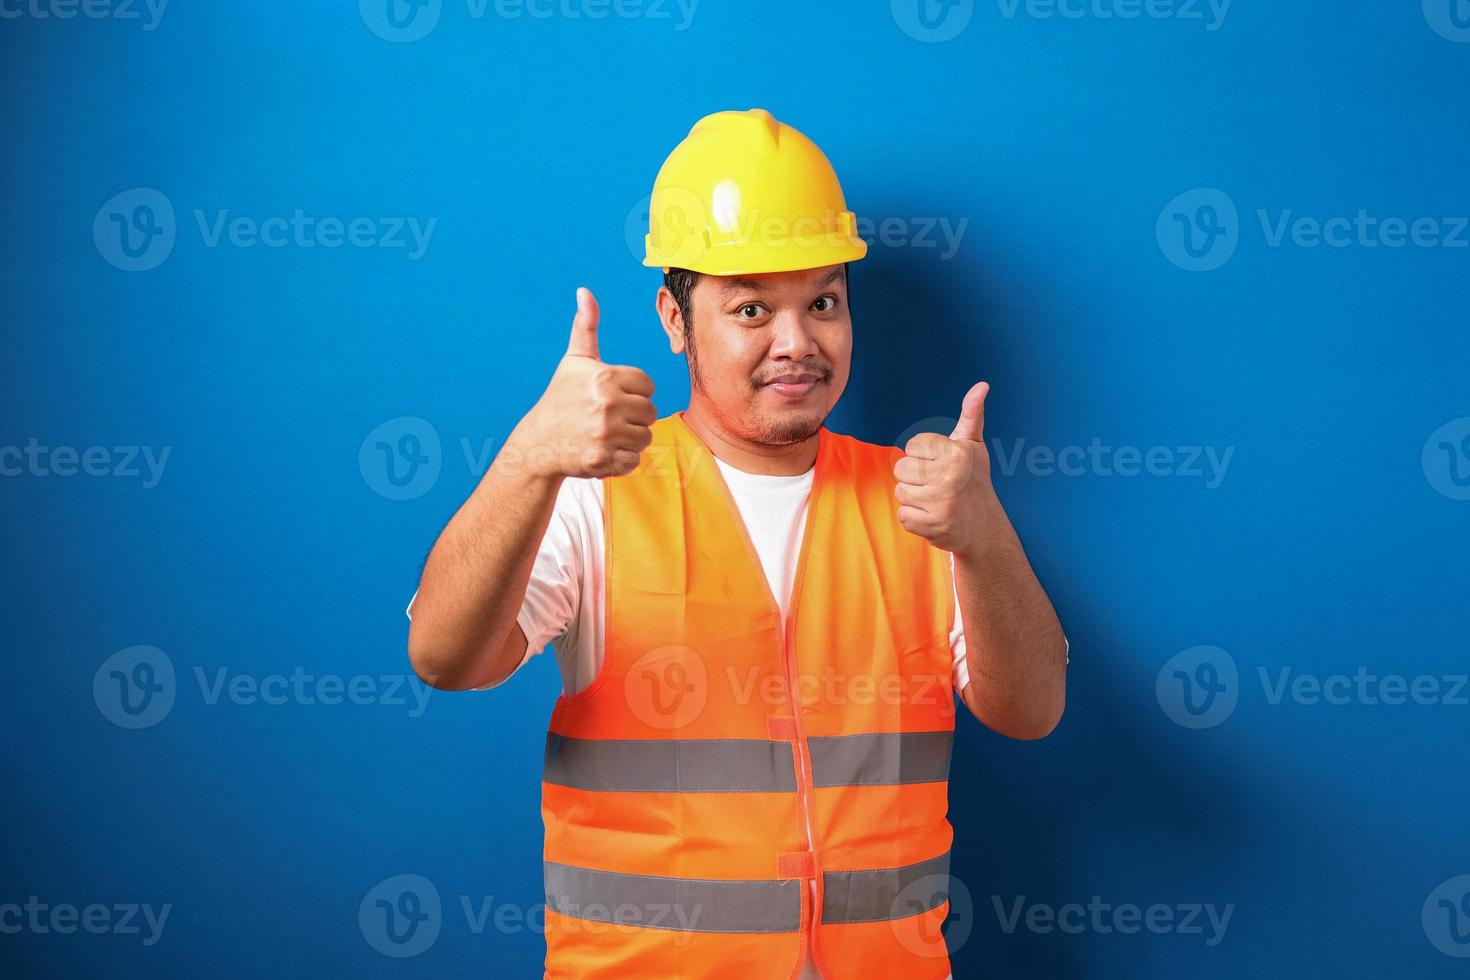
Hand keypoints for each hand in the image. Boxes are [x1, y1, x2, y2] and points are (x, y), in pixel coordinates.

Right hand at [510, 287, 657, 478]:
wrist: (539, 443)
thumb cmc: (561, 398)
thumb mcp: (574, 361)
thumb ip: (586, 327)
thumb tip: (585, 291)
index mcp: (604, 377)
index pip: (647, 386)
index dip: (632, 392)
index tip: (610, 396)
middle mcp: (606, 404)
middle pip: (650, 412)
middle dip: (633, 417)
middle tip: (607, 418)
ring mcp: (605, 433)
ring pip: (645, 437)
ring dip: (629, 439)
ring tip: (605, 434)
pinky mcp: (604, 459)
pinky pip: (634, 460)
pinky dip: (622, 459)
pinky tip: (602, 450)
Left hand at [893, 381, 997, 555]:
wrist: (985, 528)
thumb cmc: (974, 480)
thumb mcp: (973, 446)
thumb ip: (971, 414)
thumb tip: (981, 385)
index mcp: (956, 453)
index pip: (912, 445)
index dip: (924, 456)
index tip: (943, 466)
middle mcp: (949, 476)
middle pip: (901, 468)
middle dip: (915, 477)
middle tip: (939, 486)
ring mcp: (940, 503)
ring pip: (900, 491)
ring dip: (914, 499)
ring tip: (936, 501)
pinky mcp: (932, 525)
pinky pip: (903, 515)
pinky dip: (915, 519)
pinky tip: (933, 517)